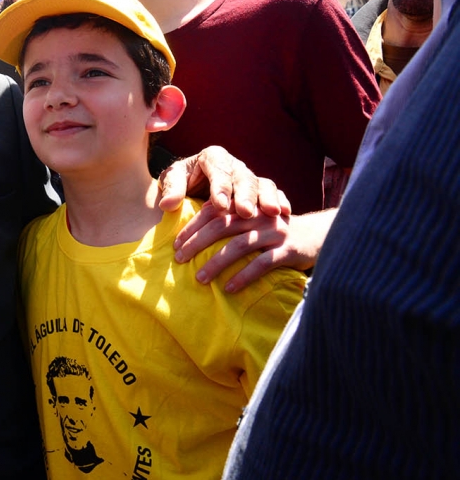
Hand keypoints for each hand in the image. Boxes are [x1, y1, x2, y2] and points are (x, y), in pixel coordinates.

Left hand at [158, 145, 288, 219]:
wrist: (196, 187)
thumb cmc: (184, 183)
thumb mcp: (174, 182)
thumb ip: (172, 190)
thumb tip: (168, 204)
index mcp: (212, 157)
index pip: (218, 170)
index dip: (220, 188)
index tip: (219, 206)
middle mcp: (234, 165)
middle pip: (243, 178)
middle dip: (245, 195)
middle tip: (246, 212)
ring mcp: (250, 177)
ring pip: (262, 185)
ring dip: (267, 199)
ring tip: (272, 214)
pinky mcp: (261, 190)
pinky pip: (275, 193)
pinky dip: (281, 202)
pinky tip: (284, 214)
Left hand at [173, 206, 331, 292]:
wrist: (317, 235)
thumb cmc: (273, 230)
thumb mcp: (251, 220)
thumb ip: (227, 221)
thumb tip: (190, 237)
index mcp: (246, 204)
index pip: (213, 211)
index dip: (192, 226)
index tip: (175, 243)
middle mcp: (258, 214)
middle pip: (221, 225)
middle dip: (197, 243)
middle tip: (179, 259)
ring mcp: (274, 231)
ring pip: (239, 246)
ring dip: (216, 263)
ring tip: (200, 279)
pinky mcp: (288, 249)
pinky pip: (262, 264)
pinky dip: (243, 276)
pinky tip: (229, 289)